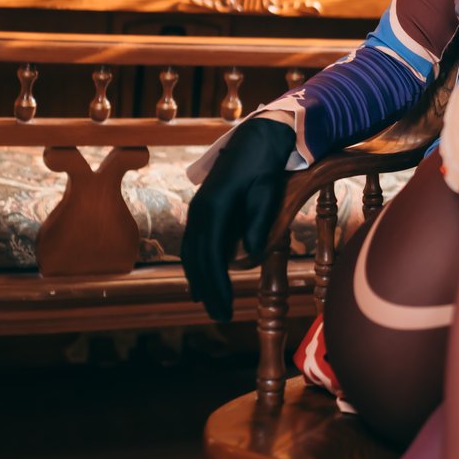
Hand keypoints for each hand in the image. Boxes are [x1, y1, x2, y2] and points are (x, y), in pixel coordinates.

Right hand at [181, 117, 295, 322]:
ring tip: (210, 306)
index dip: (217, 285)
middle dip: (208, 290)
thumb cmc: (266, 167)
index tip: (226, 307)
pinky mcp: (203, 210)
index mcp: (215, 208)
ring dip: (199, 281)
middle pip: (197, 260)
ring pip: (191, 253)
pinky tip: (202, 282)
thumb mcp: (267, 192)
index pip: (212, 256)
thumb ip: (257, 222)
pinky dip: (196, 266)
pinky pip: (194, 244)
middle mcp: (200, 211)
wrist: (256, 140)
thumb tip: (250, 255)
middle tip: (220, 318)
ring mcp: (198, 210)